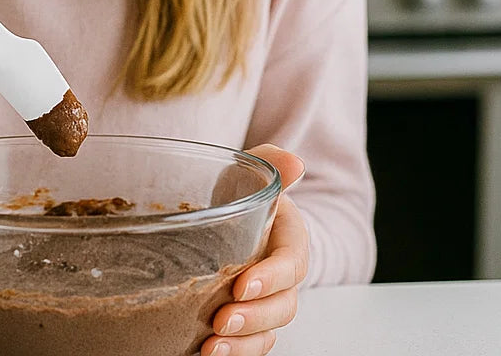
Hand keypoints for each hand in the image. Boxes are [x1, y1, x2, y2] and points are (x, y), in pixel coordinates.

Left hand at [202, 144, 308, 355]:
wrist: (232, 209)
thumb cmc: (243, 189)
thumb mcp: (252, 171)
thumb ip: (271, 164)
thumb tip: (295, 162)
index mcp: (290, 240)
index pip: (291, 264)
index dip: (271, 278)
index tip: (243, 285)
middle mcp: (283, 276)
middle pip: (283, 306)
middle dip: (255, 318)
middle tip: (222, 320)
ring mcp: (268, 300)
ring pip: (268, 332)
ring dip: (243, 344)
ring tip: (211, 347)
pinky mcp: (250, 317)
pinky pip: (252, 343)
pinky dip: (235, 353)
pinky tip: (206, 354)